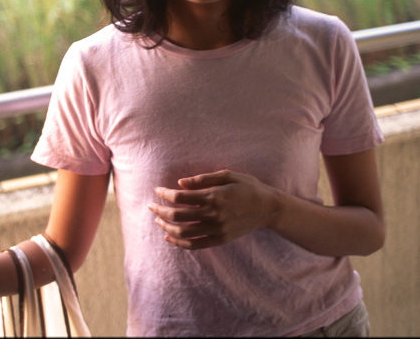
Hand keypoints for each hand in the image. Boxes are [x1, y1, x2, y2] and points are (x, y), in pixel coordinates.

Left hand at [148, 169, 282, 249]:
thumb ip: (203, 179)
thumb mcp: (227, 175)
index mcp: (214, 196)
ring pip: (183, 232)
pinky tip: (169, 237)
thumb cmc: (248, 187)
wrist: (269, 208)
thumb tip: (180, 183)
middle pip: (178, 216)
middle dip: (160, 211)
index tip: (157, 191)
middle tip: (151, 206)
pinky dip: (179, 242)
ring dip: (166, 227)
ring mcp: (217, 229)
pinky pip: (195, 245)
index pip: (180, 197)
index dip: (165, 194)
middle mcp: (213, 214)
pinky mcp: (221, 239)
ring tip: (158, 221)